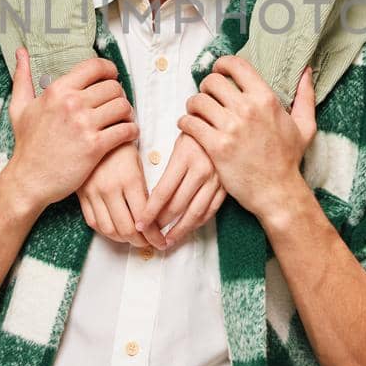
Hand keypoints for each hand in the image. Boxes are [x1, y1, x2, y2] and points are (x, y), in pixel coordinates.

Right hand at [6, 48, 137, 213]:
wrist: (29, 179)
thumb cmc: (27, 144)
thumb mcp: (20, 107)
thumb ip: (22, 77)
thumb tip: (20, 52)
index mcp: (58, 90)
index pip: (95, 67)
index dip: (109, 70)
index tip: (112, 77)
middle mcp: (72, 103)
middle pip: (113, 87)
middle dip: (119, 95)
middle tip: (116, 105)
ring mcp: (84, 125)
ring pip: (123, 107)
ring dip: (128, 113)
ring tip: (124, 119)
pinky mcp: (95, 146)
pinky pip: (126, 130)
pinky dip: (132, 131)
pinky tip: (127, 134)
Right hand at [78, 141, 154, 248]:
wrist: (93, 130)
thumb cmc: (120, 144)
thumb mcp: (138, 161)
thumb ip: (144, 191)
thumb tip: (154, 217)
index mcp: (129, 179)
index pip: (144, 218)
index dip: (154, 235)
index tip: (162, 241)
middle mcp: (110, 188)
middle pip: (127, 229)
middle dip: (142, 242)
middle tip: (151, 244)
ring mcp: (93, 192)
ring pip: (110, 229)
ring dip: (124, 240)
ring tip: (135, 240)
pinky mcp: (81, 194)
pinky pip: (93, 222)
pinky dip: (106, 232)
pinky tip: (116, 232)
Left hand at [136, 131, 224, 247]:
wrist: (226, 124)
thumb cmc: (197, 133)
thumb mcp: (179, 144)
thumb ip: (168, 171)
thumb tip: (154, 199)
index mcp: (185, 158)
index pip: (163, 192)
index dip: (150, 212)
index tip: (140, 224)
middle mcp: (201, 170)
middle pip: (178, 205)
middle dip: (162, 224)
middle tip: (151, 236)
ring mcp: (216, 179)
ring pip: (195, 212)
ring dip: (180, 229)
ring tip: (168, 240)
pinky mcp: (226, 186)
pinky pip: (211, 209)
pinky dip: (198, 222)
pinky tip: (189, 228)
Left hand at [177, 57, 316, 218]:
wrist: (277, 192)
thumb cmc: (289, 159)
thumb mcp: (304, 125)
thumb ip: (305, 96)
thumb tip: (306, 71)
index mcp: (266, 99)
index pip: (236, 65)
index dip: (222, 64)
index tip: (218, 71)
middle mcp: (247, 109)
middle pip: (212, 81)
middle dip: (205, 87)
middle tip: (206, 97)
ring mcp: (231, 128)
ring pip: (198, 101)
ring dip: (193, 106)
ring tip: (196, 113)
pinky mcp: (216, 146)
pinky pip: (190, 123)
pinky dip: (185, 123)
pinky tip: (189, 127)